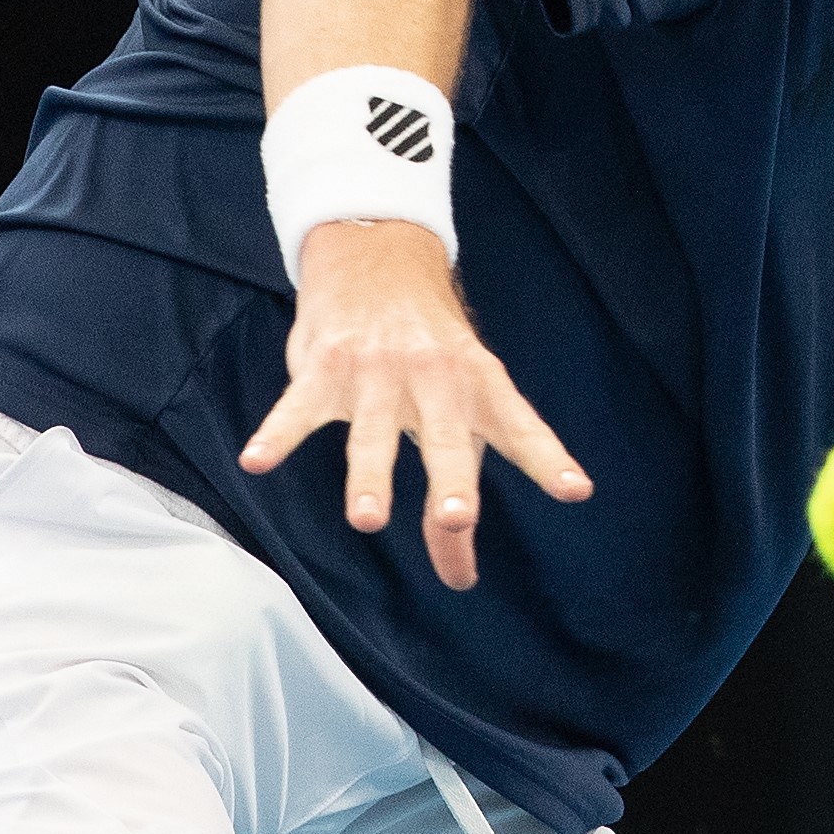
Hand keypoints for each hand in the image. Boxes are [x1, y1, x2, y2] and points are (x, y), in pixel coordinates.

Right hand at [237, 219, 590, 587]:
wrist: (378, 255)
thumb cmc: (431, 354)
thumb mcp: (458, 408)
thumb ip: (456, 494)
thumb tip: (459, 578)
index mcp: (479, 386)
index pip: (519, 427)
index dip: (547, 458)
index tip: (575, 489)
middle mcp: (435, 378)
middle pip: (445, 435)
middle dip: (452, 477)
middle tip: (456, 516)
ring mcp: (378, 370)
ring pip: (372, 430)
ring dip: (369, 475)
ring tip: (367, 517)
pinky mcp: (325, 366)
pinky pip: (298, 407)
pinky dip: (277, 434)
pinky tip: (257, 462)